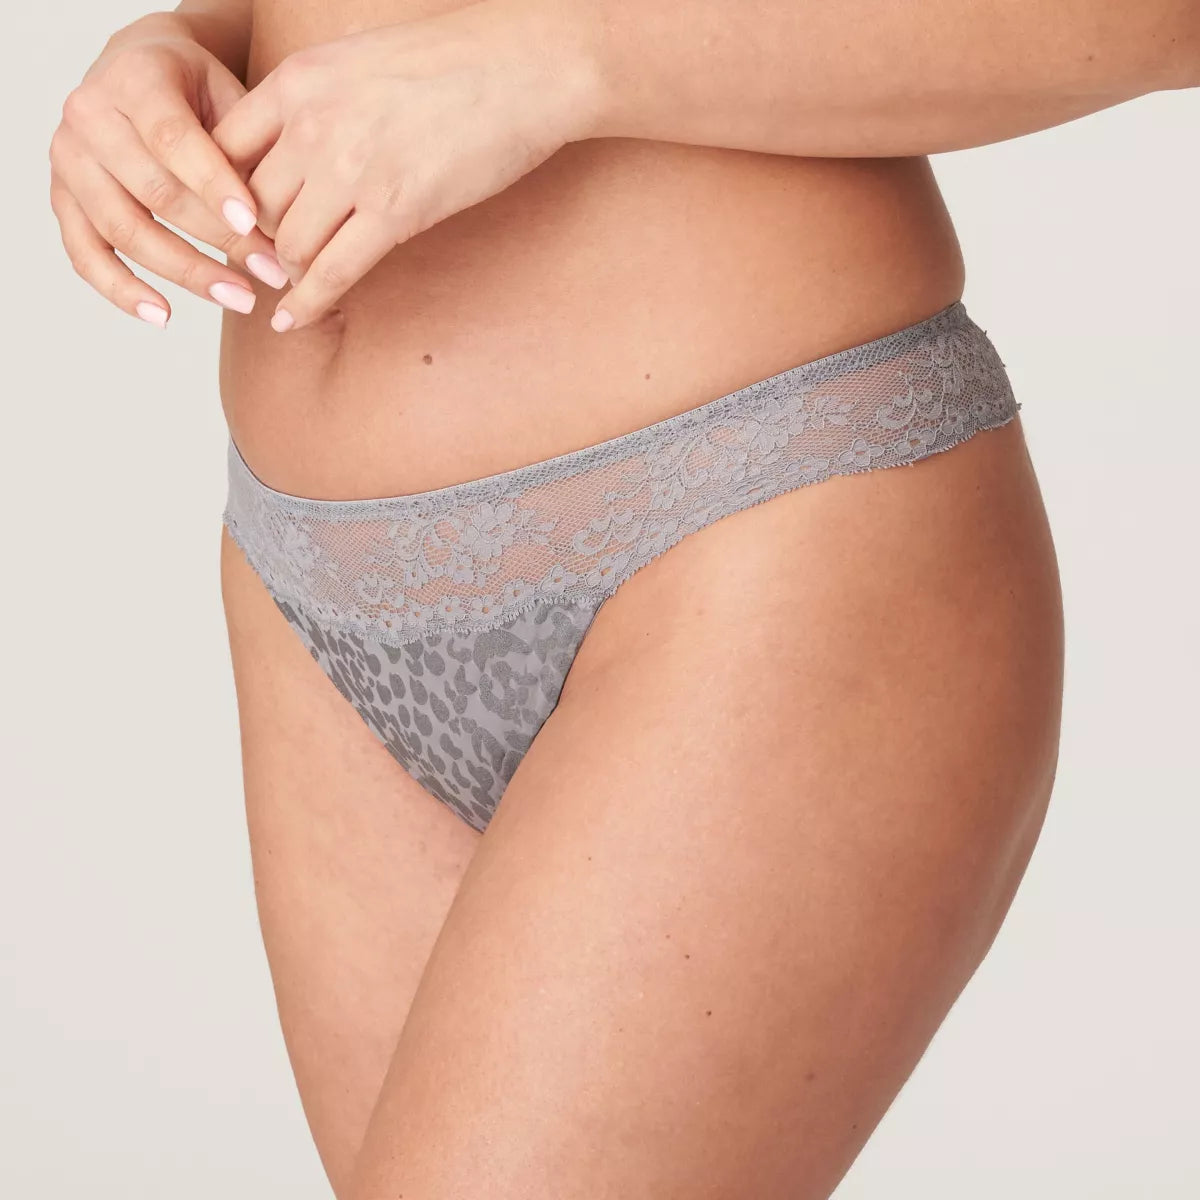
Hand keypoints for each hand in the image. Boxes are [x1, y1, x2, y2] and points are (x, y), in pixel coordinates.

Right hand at [49, 11, 289, 328]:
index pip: (173, 139)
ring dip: (186, 274)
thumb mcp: (229, 97)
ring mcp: (69, 160)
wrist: (141, 71)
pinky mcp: (63, 200)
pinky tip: (163, 316)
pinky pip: (85, 255)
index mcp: (132, 77)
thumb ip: (248, 146)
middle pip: (154, 193)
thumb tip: (287, 219)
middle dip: (220, 242)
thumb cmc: (198, 92)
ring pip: (124, 230)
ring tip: (241, 300)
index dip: (214, 186)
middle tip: (274, 275)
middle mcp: (89, 115)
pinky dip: (121, 290)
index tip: (255, 226)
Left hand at [210, 0, 600, 331]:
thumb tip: (299, 140)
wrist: (525, 67)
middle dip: (258, 240)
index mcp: (299, 81)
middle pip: (253, 205)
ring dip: (288, 272)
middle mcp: (313, 125)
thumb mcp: (361, 57)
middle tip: (270, 261)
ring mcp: (352, 171)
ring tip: (293, 286)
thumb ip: (319, 99)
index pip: (224, 149)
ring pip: (288, 244)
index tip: (239, 218)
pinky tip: (294, 321)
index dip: (226, 194)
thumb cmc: (457, 59)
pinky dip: (308, 304)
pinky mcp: (395, 211)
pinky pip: (332, 272)